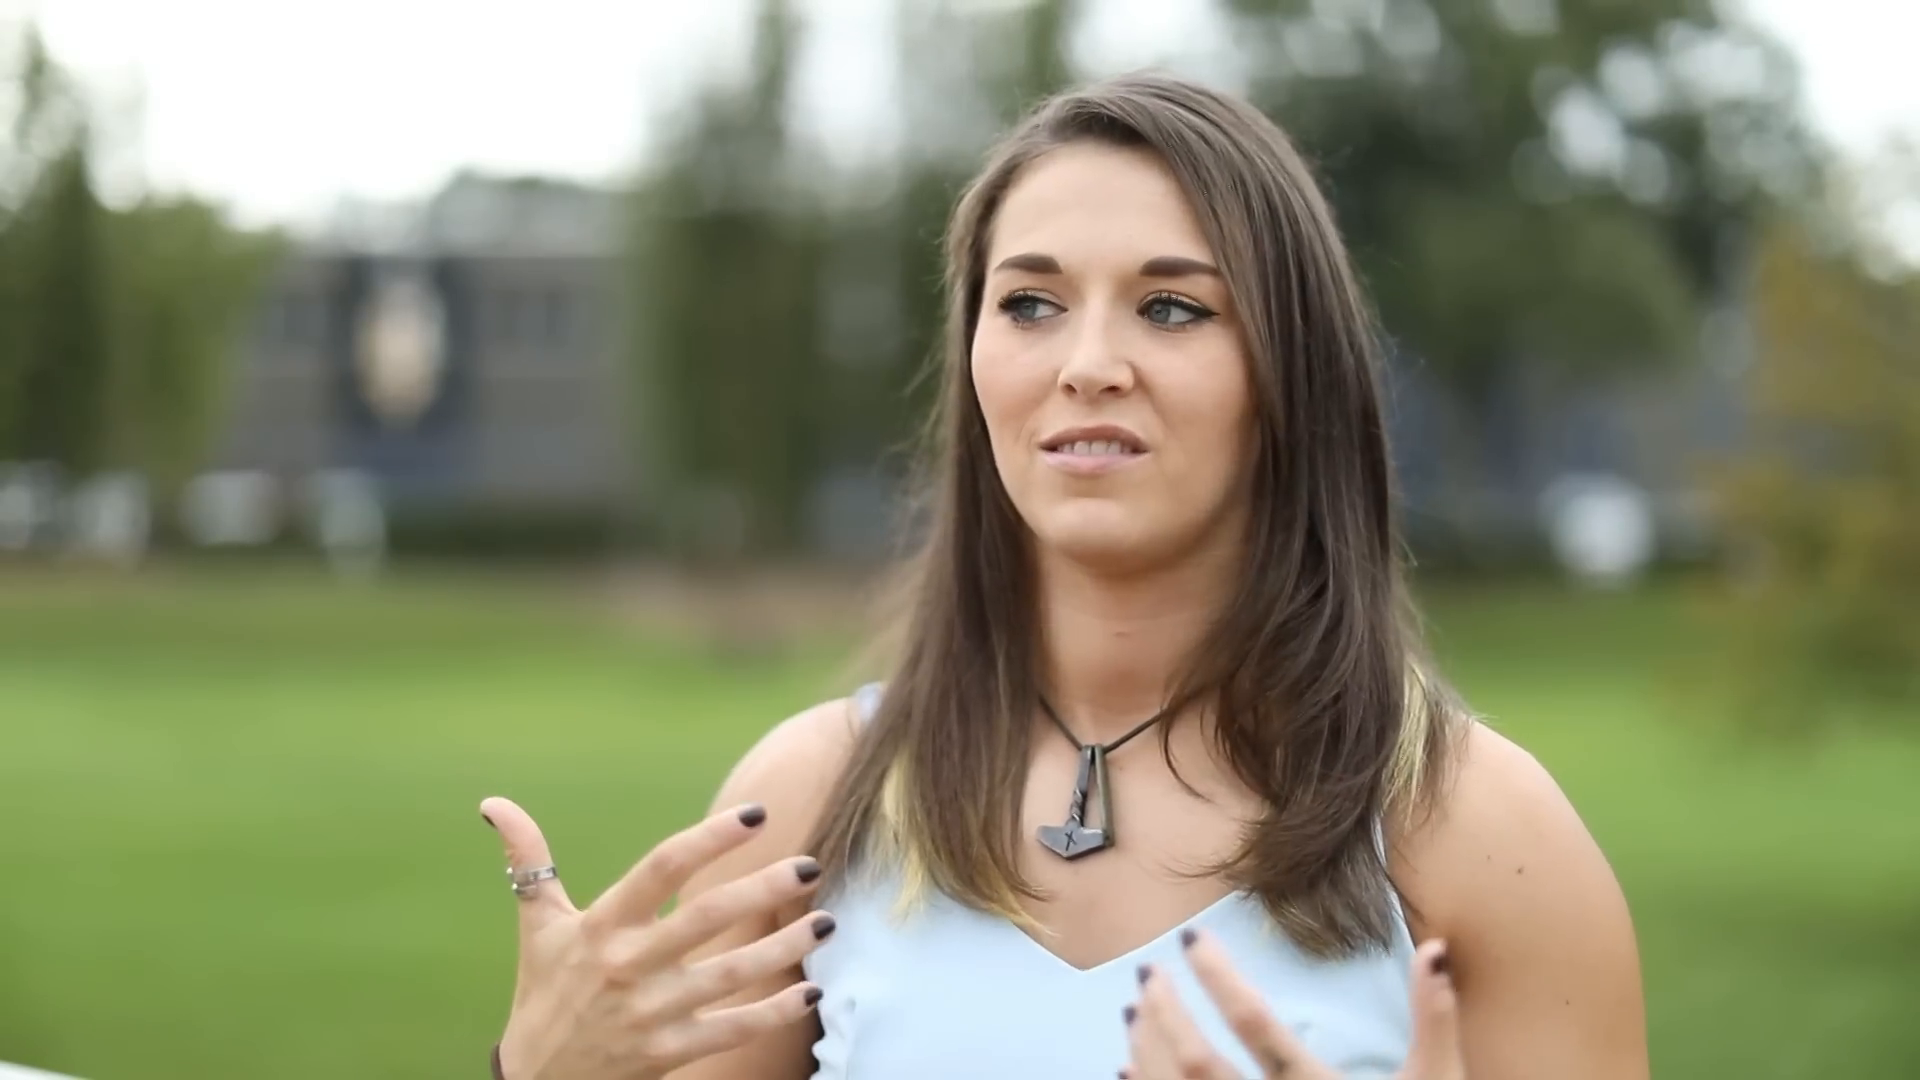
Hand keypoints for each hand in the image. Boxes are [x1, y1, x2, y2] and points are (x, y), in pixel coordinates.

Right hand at [481, 796, 833, 1079]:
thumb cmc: (544, 993)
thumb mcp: (538, 927)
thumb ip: (529, 861)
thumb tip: (494, 804)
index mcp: (601, 926)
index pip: (661, 868)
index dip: (709, 839)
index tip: (755, 814)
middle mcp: (628, 965)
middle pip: (706, 918)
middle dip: (763, 890)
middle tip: (811, 866)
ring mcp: (651, 1012)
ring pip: (730, 975)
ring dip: (783, 949)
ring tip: (827, 923)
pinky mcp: (668, 1053)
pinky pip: (731, 1030)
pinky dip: (772, 1012)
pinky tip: (810, 991)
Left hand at [1122, 931, 1464, 1078]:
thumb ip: (1435, 1020)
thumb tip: (1436, 947)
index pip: (1255, 1023)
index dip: (1217, 975)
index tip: (1191, 939)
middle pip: (1198, 1062)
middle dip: (1166, 1010)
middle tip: (1149, 969)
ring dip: (1146, 1048)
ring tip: (1137, 1008)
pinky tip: (1128, 1067)